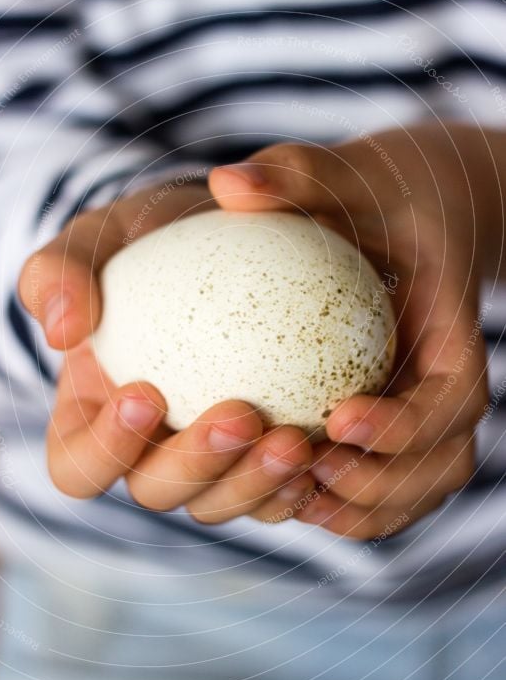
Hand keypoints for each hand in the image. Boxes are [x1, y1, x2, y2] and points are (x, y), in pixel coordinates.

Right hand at [19, 183, 315, 521]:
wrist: (222, 239)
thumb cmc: (146, 242)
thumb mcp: (96, 237)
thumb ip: (61, 272)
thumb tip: (62, 330)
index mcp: (94, 420)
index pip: (78, 465)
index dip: (105, 450)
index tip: (145, 392)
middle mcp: (149, 453)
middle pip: (158, 493)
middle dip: (197, 467)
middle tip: (242, 416)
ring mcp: (210, 461)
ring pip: (224, 502)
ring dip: (257, 483)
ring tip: (298, 440)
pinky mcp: (262, 455)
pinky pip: (279, 488)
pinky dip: (302, 480)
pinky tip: (331, 449)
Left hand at [209, 124, 489, 538]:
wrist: (416, 213)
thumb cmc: (378, 192)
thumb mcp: (345, 172)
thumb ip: (295, 175)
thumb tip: (225, 182)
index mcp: (454, 331)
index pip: (455, 397)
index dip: (407, 425)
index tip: (338, 417)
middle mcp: (448, 381)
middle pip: (444, 462)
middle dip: (382, 483)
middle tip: (310, 470)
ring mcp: (426, 408)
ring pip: (419, 487)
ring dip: (363, 507)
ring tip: (295, 497)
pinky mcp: (398, 420)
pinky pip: (387, 482)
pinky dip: (351, 504)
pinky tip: (290, 497)